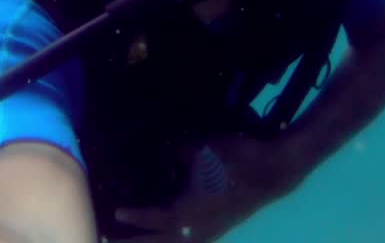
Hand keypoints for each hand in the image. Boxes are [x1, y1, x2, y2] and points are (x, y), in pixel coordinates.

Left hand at [112, 134, 301, 242]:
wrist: (273, 171)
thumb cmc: (234, 159)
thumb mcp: (199, 151)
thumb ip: (175, 154)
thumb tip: (156, 150)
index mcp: (187, 214)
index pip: (153, 219)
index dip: (134, 217)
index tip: (116, 213)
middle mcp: (195, 230)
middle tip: (111, 240)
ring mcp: (208, 233)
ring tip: (134, 240)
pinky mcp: (216, 230)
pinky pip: (187, 240)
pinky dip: (171, 239)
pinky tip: (166, 233)